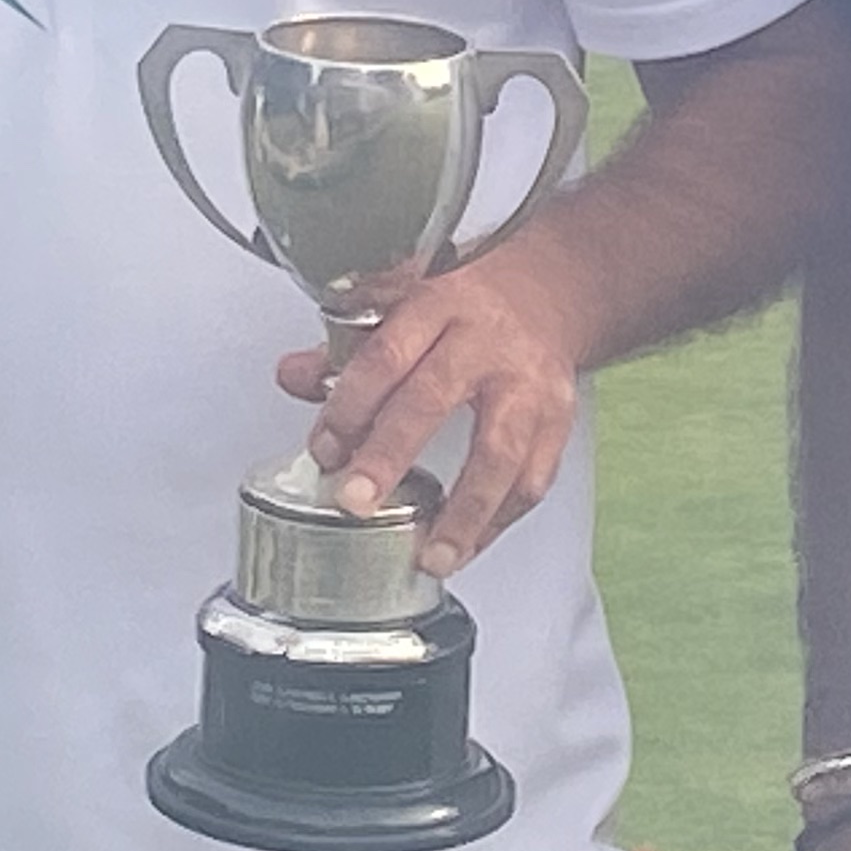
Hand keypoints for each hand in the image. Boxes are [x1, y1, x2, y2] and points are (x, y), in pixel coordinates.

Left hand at [273, 245, 594, 580]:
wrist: (547, 294)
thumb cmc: (468, 309)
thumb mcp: (407, 308)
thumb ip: (347, 349)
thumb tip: (292, 377)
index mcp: (437, 306)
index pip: (386, 353)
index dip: (350, 403)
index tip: (325, 448)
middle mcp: (484, 342)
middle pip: (433, 397)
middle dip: (390, 455)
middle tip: (355, 500)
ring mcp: (528, 384)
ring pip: (498, 452)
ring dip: (462, 512)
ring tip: (430, 555)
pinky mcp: (558, 421)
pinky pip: (531, 481)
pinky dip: (497, 523)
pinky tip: (465, 547)